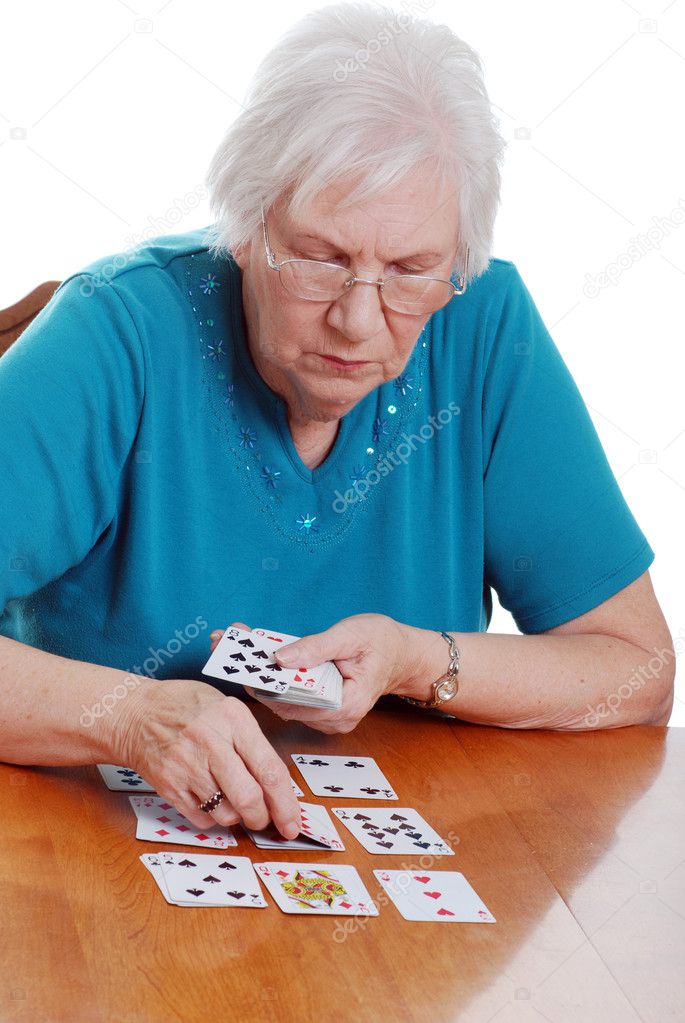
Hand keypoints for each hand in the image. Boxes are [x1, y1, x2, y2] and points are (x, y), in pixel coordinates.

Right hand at [115, 653, 301, 838]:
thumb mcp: (226, 707)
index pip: (269, 769)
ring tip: (233, 801)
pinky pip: (201, 819)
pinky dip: (212, 818)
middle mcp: (211, 743)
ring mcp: (187, 767)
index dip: (286, 803)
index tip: (293, 822)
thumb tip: (278, 783)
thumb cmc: (185, 707)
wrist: (134, 714)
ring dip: (237, 817)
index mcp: (233, 719)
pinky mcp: (169, 787)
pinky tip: (210, 800)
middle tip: (265, 819)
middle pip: (249, 798)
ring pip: (226, 814)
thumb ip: (251, 739)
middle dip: (263, 818)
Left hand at [209, 614, 411, 734]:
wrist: (403, 655)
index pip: (293, 700)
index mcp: (344, 706)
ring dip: (258, 672)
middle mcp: (333, 719)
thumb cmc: (382, 642)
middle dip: (251, 672)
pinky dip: (273, 676)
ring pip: (282, 698)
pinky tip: (254, 655)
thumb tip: (279, 658)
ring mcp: (327, 717)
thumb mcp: (350, 636)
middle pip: (282, 700)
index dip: (264, 681)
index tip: (239, 661)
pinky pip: (291, 695)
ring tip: (232, 644)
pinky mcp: (320, 709)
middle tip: (222, 644)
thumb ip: (316, 648)